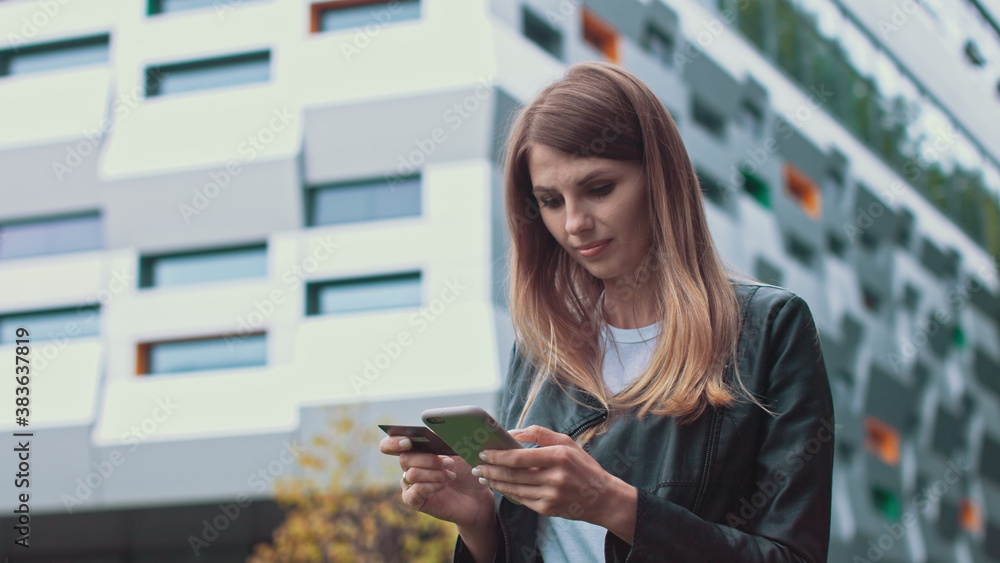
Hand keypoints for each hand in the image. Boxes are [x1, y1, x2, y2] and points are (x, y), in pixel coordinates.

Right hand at [378, 435, 495, 529]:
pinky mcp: (414, 501)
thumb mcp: (458, 449)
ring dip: (434, 474)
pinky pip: (414, 491)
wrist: (477, 494)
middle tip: (450, 463)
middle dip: (428, 459)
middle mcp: (409, 467)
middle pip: (404, 458)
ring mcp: (410, 485)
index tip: (408, 442)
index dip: (394, 442)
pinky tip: (443, 486)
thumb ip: (443, 438)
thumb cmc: (466, 469)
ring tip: (450, 476)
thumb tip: (432, 431)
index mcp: (415, 450)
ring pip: (411, 474)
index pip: (390, 445)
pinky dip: (430, 486)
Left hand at [473, 425, 637, 542]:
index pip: (519, 458)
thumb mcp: (567, 442)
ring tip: (483, 477)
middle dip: (490, 471)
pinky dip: (509, 493)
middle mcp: (555, 477)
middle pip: (513, 475)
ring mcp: (551, 495)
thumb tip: (513, 432)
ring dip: (495, 483)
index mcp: (558, 456)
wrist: (602, 497)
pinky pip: (522, 500)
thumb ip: (539, 433)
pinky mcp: (548, 509)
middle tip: (476, 467)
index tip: (483, 453)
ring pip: (514, 489)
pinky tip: (500, 486)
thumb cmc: (582, 466)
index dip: (498, 456)